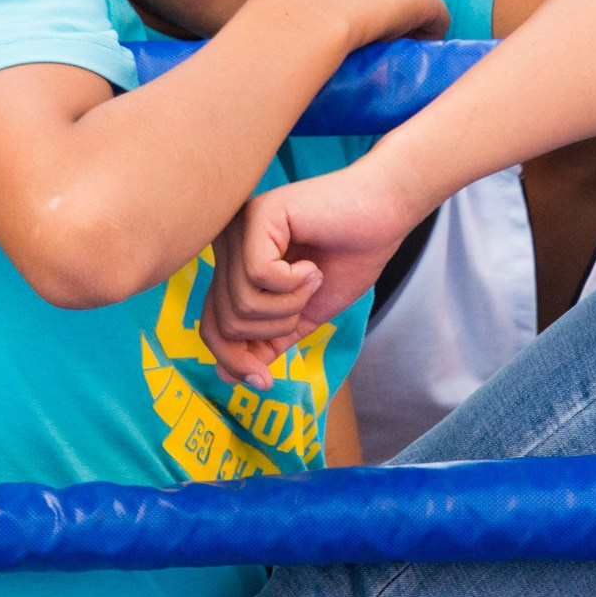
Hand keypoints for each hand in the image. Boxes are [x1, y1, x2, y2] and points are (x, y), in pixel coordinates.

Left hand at [202, 161, 424, 387]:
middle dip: (275, 328)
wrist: (384, 217)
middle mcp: (226, 246)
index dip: (234, 361)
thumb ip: (267, 341)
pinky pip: (259, 275)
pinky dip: (294, 283)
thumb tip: (225, 376)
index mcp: (233, 267)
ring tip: (313, 277)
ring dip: (290, 304)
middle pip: (225, 322)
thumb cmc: (348, 257)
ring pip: (243, 302)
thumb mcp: (302, 315)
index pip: (211, 327)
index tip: (265, 382)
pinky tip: (311, 264)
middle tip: (307, 300)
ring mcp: (237, 229)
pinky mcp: (257, 215)